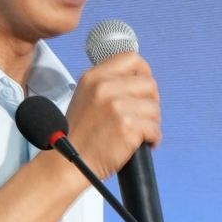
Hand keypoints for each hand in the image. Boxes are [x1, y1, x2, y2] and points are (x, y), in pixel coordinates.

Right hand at [64, 51, 160, 178]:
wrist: (66, 163)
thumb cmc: (78, 134)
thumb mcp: (85, 96)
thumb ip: (107, 83)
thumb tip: (138, 79)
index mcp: (94, 77)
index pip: (131, 58)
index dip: (144, 72)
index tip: (143, 90)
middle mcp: (105, 88)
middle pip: (149, 84)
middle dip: (151, 102)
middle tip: (143, 116)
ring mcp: (116, 107)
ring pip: (154, 108)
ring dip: (152, 123)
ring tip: (140, 133)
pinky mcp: (127, 127)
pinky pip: (154, 129)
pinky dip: (152, 138)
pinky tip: (142, 144)